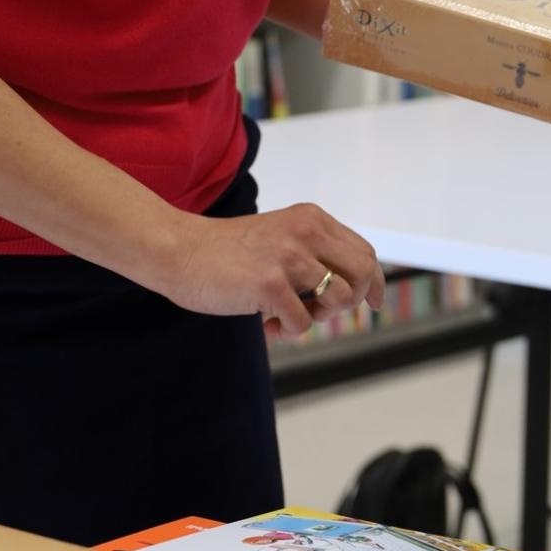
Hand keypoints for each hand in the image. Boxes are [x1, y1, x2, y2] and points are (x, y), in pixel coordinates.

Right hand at [158, 203, 384, 338]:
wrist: (176, 250)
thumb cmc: (227, 252)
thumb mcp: (281, 238)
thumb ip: (314, 254)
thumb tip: (353, 292)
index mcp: (312, 219)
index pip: (364, 252)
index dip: (375, 282)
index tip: (374, 303)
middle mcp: (306, 232)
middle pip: (363, 274)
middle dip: (350, 301)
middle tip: (318, 311)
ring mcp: (289, 256)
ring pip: (338, 300)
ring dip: (316, 317)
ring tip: (285, 315)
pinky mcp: (270, 283)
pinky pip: (303, 322)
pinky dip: (286, 331)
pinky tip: (264, 324)